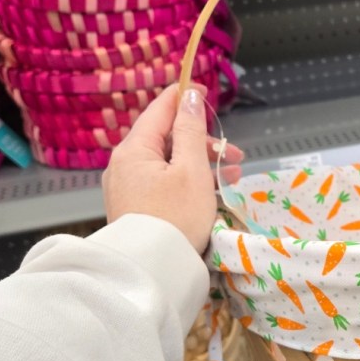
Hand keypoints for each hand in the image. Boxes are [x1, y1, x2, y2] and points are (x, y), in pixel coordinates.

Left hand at [103, 84, 243, 252]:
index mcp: (135, 149)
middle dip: (203, 142)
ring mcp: (127, 187)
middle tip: (235, 155)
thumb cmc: (176, 217)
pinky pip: (163, 182)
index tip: (206, 90)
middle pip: (167, 138)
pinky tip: (210, 193)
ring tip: (231, 177)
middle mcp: (124, 164)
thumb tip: (190, 97)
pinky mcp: (135, 207)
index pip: (160, 109)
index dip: (185, 97)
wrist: (152, 270)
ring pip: (168, 162)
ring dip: (200, 164)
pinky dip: (187, 181)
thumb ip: (192, 130)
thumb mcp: (191, 169)